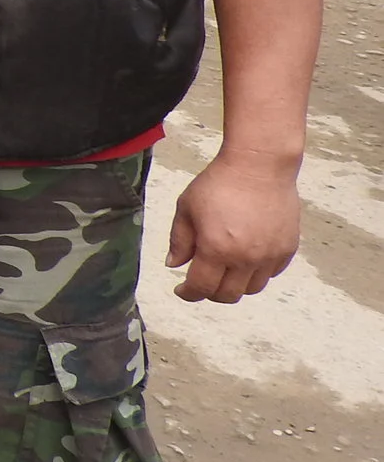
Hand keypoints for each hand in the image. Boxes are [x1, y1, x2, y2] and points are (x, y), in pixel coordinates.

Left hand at [165, 152, 299, 302]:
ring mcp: (270, 255)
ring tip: (224, 271)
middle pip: (228, 295)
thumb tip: (173, 265)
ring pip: (252, 289)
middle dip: (210, 293)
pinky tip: (245, 259)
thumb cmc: (218, 183)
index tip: (181, 290)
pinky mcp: (288, 249)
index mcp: (216, 249)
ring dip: (235, 285)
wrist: (259, 166)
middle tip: (201, 281)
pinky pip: (271, 274)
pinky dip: (256, 274)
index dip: (188, 294)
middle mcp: (246, 258)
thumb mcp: (186, 208)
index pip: (202, 287)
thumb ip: (179, 240)